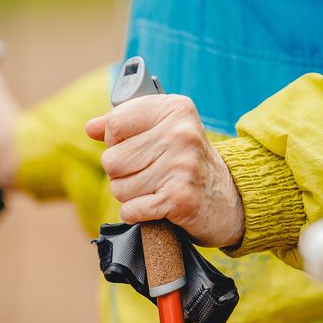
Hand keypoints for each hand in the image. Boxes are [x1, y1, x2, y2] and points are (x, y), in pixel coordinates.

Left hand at [85, 94, 244, 246]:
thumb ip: (124, 125)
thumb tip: (91, 127)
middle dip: (121, 174)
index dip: (115, 141)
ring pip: (118, 188)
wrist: (231, 200)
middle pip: (111, 160)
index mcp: (175, 109)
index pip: (114, 123)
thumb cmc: (188, 162)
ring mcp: (182, 167)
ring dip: (130, 195)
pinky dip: (136, 213)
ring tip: (154, 189)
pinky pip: (130, 210)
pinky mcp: (180, 199)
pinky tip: (155, 205)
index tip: (134, 146)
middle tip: (147, 174)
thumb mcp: (163, 131)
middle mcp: (181, 134)